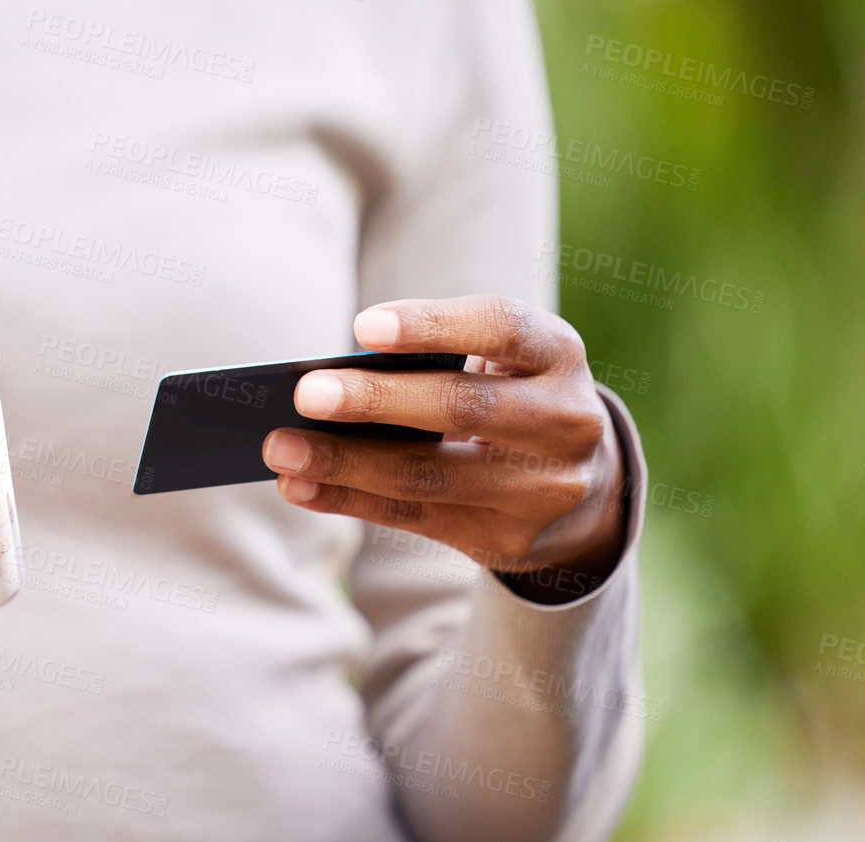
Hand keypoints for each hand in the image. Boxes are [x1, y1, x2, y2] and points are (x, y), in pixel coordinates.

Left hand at [262, 294, 626, 603]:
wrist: (583, 486)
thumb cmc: (508, 394)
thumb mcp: (498, 361)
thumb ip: (436, 360)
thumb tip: (329, 380)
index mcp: (558, 354)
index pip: (501, 327)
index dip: (432, 324)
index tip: (362, 328)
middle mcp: (564, 422)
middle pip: (463, 408)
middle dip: (377, 401)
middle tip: (305, 393)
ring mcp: (542, 490)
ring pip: (430, 476)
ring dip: (345, 464)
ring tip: (281, 449)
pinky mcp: (508, 540)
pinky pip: (415, 519)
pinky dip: (348, 500)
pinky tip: (300, 486)